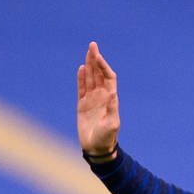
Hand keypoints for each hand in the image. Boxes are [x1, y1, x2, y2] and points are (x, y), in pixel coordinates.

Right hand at [76, 41, 119, 158]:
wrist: (97, 148)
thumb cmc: (106, 138)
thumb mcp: (111, 125)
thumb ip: (112, 109)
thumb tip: (112, 93)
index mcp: (110, 99)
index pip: (108, 77)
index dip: (104, 66)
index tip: (98, 56)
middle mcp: (102, 97)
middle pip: (99, 74)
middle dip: (96, 59)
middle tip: (92, 45)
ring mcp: (92, 100)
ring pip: (90, 78)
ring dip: (89, 65)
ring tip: (88, 51)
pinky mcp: (83, 105)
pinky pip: (82, 88)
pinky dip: (82, 78)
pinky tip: (82, 68)